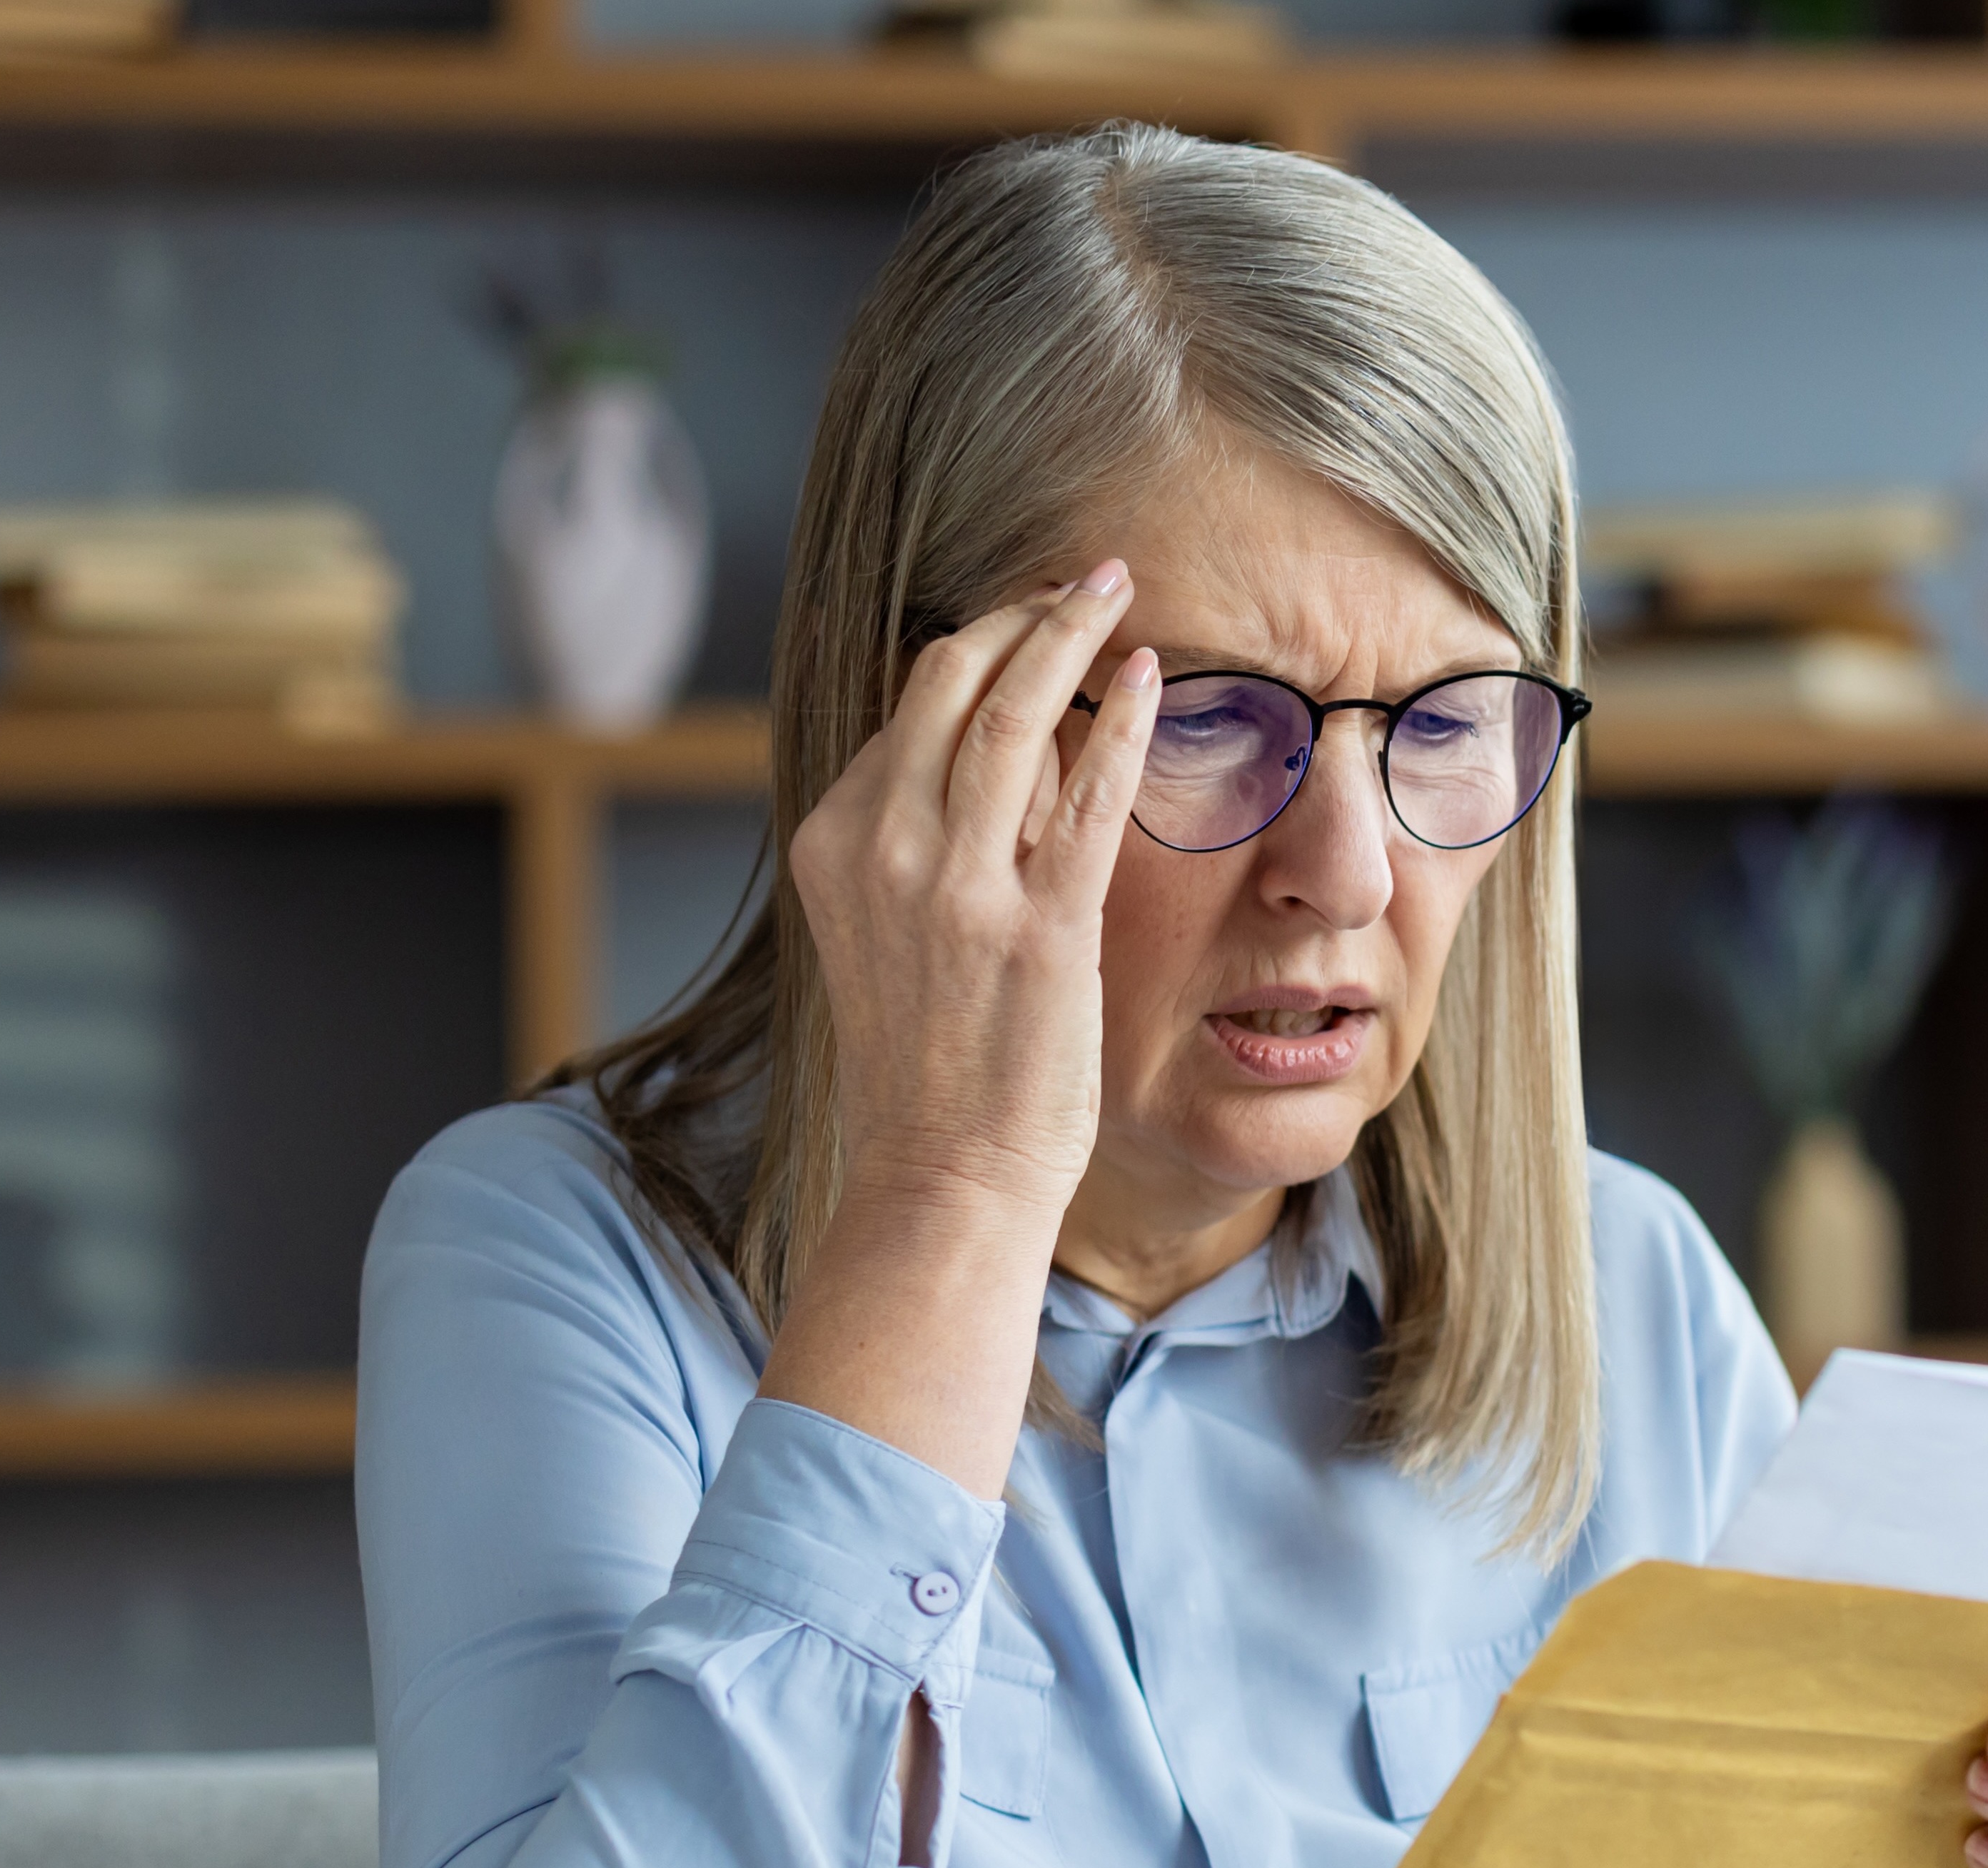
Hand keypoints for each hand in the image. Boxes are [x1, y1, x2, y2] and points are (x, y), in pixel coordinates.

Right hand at [780, 565, 1161, 1222]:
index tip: (1030, 614)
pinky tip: (1152, 676)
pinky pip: (1085, 793)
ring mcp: (957, 886)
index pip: (911, 705)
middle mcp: (883, 849)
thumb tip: (990, 752)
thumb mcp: (886, 926)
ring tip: (1114, 589)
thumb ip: (919, 838)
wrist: (943, 1170)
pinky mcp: (1038, 927)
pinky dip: (1121, 721)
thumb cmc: (931, 1056)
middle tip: (1081, 577)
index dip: (981, 646)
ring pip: (1014, 715)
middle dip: (1022, 611)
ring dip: (1070, 634)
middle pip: (952, 681)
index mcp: (835, 841)